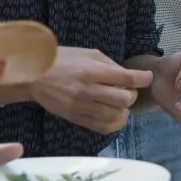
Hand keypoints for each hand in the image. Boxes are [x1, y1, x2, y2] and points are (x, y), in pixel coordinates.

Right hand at [31, 48, 153, 134]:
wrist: (32, 76)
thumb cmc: (60, 60)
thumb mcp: (87, 53)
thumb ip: (109, 64)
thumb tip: (126, 75)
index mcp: (92, 71)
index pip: (127, 78)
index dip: (143, 79)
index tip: (147, 78)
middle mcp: (88, 91)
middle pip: (124, 100)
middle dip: (132, 95)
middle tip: (128, 90)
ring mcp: (82, 107)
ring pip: (116, 116)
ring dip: (124, 110)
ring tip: (121, 103)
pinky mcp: (76, 118)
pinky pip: (103, 127)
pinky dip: (114, 123)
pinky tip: (114, 115)